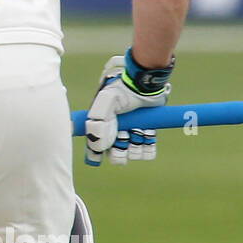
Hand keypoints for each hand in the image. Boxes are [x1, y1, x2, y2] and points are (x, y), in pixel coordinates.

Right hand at [84, 51, 170, 166]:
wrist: (145, 85)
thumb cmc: (123, 91)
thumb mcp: (104, 101)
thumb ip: (97, 123)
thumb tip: (99, 146)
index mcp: (102, 126)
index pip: (95, 148)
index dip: (95, 154)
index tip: (97, 158)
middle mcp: (116, 132)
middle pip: (115, 154)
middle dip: (120, 149)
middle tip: (124, 135)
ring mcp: (132, 133)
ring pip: (133, 153)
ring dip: (136, 145)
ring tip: (139, 130)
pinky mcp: (147, 133)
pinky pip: (148, 151)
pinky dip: (148, 146)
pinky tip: (147, 133)